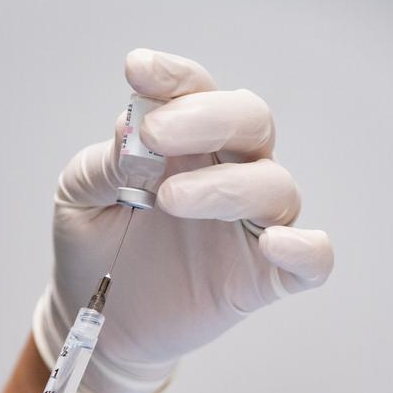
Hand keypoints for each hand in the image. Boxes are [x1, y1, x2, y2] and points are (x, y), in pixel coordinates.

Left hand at [34, 48, 333, 392]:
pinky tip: (273, 244)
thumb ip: (103, 163)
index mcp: (185, 147)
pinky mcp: (262, 280)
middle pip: (252, 123)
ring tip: (167, 199)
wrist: (99, 322)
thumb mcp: (80, 197)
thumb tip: (131, 129)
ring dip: (227, 186)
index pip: (197, 94)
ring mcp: (249, 228)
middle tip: (155, 134)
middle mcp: (226, 176)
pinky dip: (306, 250)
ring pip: (275, 187)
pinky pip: (312, 261)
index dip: (175, 79)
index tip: (137, 70)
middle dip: (208, 118)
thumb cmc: (94, 251)